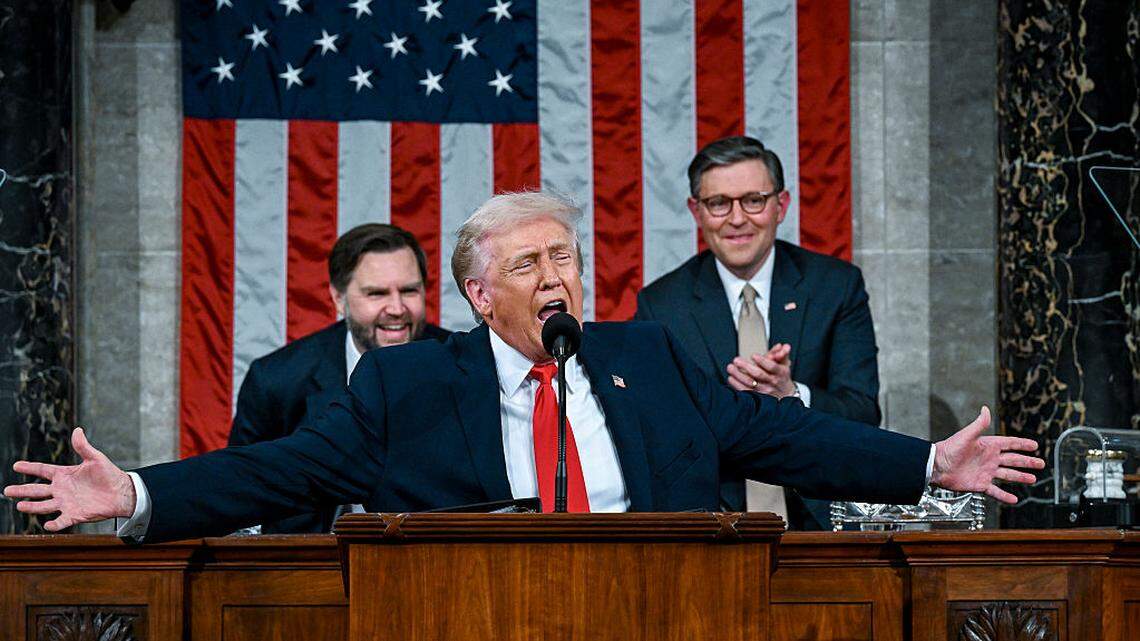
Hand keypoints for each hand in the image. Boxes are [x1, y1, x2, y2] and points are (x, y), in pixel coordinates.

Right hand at [4, 428, 135, 530]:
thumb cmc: (108, 474)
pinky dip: (55, 524)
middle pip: (37, 490)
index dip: (30, 467)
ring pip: (45, 505)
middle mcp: (61, 489)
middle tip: (7, 490)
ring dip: (33, 506)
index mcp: (64, 475)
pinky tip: (47, 524)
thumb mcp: (95, 458)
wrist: (121, 492)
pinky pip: (62, 521)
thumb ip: (83, 446)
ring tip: (20, 505)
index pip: (43, 470)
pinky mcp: (75, 515)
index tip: (16, 465)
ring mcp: (66, 503)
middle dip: (22, 490)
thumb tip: (77, 430)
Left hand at [726, 343, 796, 396]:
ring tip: (730, 367)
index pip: (772, 367)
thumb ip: (782, 353)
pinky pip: (745, 391)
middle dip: (746, 366)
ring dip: (738, 375)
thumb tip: (783, 346)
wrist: (784, 394)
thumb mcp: (784, 364)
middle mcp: (772, 382)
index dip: (763, 361)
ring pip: (750, 383)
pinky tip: (731, 378)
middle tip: (736, 360)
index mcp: (780, 372)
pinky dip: (737, 385)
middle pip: (759, 374)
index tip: (753, 355)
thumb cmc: (781, 376)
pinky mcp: (757, 396)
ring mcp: (764, 390)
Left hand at [930, 407, 1043, 503]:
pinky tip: (1014, 499)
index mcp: (988, 446)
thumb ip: (978, 424)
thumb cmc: (949, 449)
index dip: (1022, 444)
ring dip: (1020, 477)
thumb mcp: (966, 435)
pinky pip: (996, 491)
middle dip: (1027, 462)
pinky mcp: (980, 485)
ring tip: (1032, 479)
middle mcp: (989, 459)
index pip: (1010, 444)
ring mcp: (986, 472)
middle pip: (1013, 460)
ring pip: (1008, 475)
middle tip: (1041, 463)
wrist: (937, 466)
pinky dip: (1005, 496)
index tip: (1035, 445)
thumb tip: (985, 408)